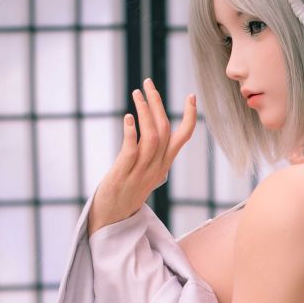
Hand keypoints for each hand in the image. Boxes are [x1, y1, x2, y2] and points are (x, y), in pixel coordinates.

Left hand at [88, 78, 197, 234]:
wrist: (112, 219)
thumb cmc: (126, 194)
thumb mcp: (146, 175)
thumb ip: (153, 157)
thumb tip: (155, 139)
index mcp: (164, 165)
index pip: (183, 138)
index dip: (189, 117)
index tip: (191, 96)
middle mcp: (157, 167)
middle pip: (164, 130)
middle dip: (157, 103)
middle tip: (147, 83)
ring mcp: (141, 171)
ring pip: (151, 137)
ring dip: (145, 112)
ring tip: (136, 94)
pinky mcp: (124, 174)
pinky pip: (132, 150)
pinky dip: (132, 132)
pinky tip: (128, 117)